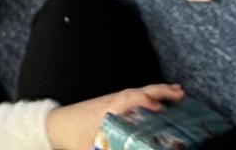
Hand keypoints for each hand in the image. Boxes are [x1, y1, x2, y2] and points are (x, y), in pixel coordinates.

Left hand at [45, 85, 185, 149]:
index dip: (143, 102)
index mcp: (107, 110)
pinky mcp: (111, 103)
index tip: (159, 107)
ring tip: (177, 92)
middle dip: (159, 92)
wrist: (54, 125)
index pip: (127, 100)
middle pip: (137, 92)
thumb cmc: (72, 136)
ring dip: (156, 91)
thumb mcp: (92, 148)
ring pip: (137, 92)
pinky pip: (133, 96)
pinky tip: (158, 100)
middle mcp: (111, 102)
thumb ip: (108, 149)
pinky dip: (147, 95)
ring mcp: (111, 101)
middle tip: (181, 94)